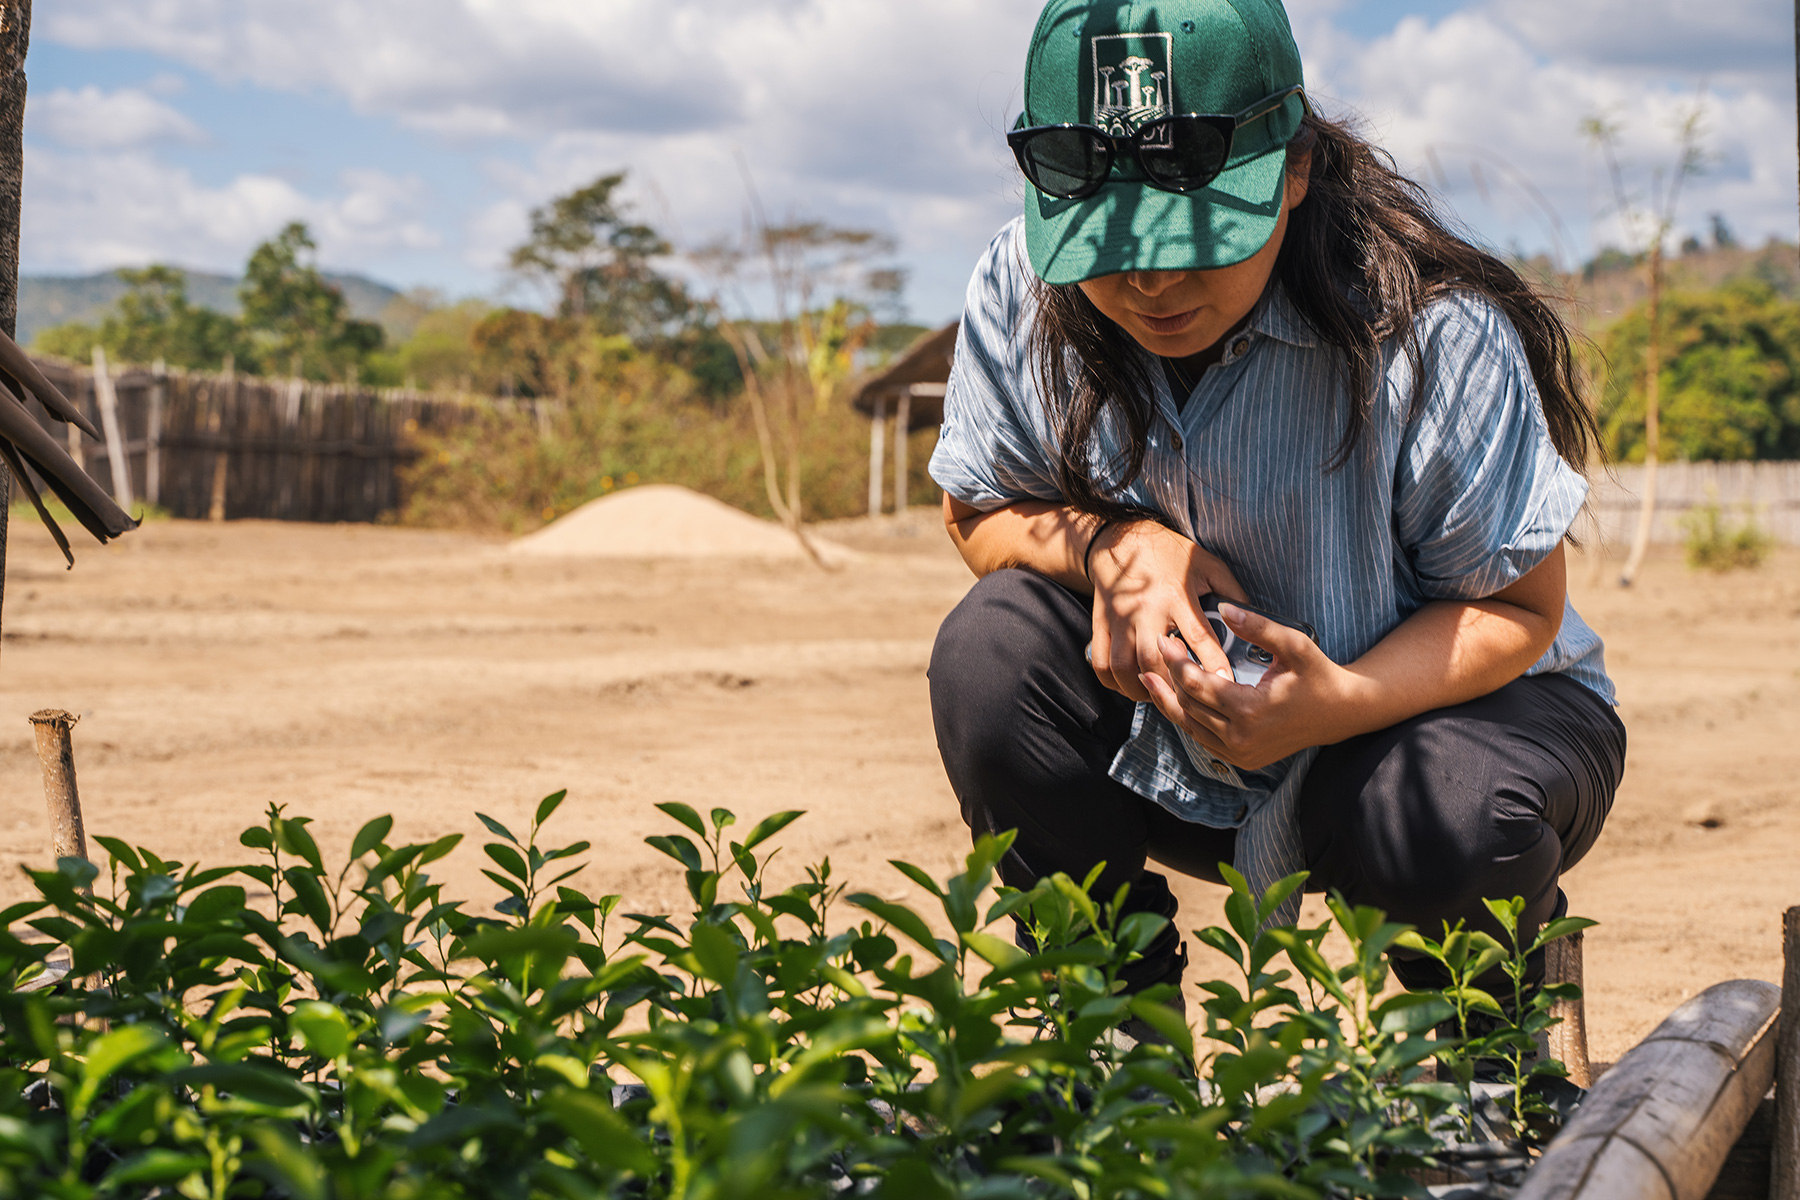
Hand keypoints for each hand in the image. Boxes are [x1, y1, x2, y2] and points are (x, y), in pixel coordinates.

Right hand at [1086, 520, 1245, 703]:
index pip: (1198, 637)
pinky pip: (1101, 664)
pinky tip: (1131, 685)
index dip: (1212, 664)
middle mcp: (1146, 609)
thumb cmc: (1169, 553)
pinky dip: (1114, 683)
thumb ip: (1230, 591)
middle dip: (1172, 684)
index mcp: (1177, 595)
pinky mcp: (1102, 625)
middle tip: (1188, 696)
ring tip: (1159, 694)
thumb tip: (1251, 620)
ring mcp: (1120, 619)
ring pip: (1125, 667)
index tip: (1224, 684)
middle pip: (1154, 659)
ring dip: (1141, 689)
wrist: (1120, 539)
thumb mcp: (1207, 564)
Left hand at [1138, 602, 1359, 770]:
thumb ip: (1259, 627)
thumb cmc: (1319, 675)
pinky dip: (1187, 718)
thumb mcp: (1295, 645)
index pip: (1198, 685)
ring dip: (1170, 701)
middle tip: (1154, 653)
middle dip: (1168, 678)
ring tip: (1151, 678)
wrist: (1341, 713)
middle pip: (1188, 706)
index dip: (1176, 661)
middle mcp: (1241, 738)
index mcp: (1250, 711)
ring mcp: (1240, 753)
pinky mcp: (1242, 759)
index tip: (1164, 640)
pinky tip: (1176, 698)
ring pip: (1190, 726)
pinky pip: (1202, 738)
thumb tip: (1225, 607)